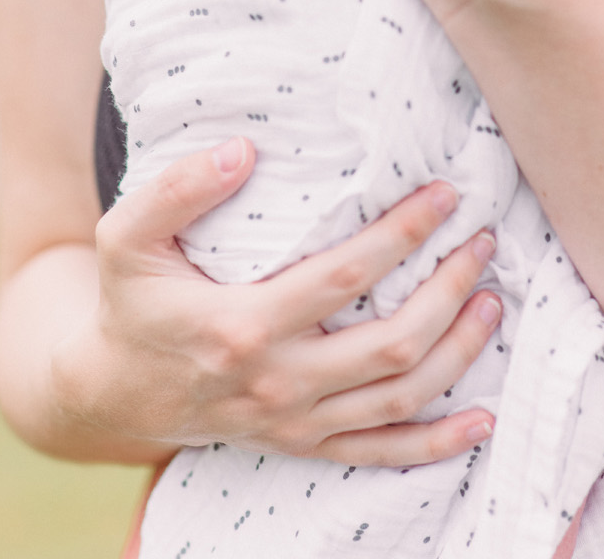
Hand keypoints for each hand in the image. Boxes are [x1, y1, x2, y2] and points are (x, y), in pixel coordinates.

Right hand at [53, 139, 499, 463]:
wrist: (112, 391)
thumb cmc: (131, 300)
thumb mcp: (127, 236)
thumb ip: (177, 188)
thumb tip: (243, 150)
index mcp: (240, 326)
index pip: (345, 276)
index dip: (402, 233)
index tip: (443, 196)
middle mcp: (277, 383)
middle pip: (390, 342)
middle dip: (448, 288)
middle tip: (482, 240)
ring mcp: (294, 422)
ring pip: (400, 397)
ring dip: (458, 351)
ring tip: (491, 300)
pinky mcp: (303, 445)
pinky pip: (382, 453)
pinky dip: (439, 443)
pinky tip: (483, 419)